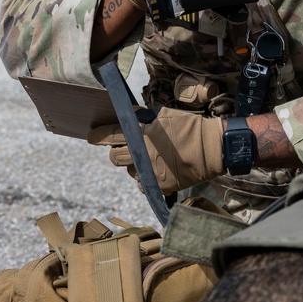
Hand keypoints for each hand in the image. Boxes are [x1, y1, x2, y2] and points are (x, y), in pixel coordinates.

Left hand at [87, 107, 224, 195]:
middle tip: (127, 146)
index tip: (92, 136)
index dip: (98, 136)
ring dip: (135, 164)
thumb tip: (127, 115)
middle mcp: (141, 156)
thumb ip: (142, 116)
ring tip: (152, 157)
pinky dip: (146, 177)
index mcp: (141, 135)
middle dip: (116, 151)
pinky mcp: (159, 187)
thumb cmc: (188, 127)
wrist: (211, 149)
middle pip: (114, 158)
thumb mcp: (164, 114)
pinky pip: (143, 183)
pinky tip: (158, 169)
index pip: (110, 136)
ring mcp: (149, 173)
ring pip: (130, 171)